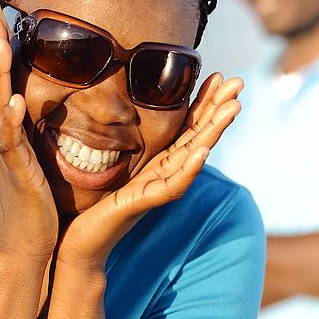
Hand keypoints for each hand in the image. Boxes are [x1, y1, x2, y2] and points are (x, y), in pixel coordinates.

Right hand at [0, 15, 58, 262]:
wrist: (26, 241)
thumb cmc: (24, 195)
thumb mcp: (13, 150)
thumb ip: (0, 117)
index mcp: (3, 126)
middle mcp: (0, 133)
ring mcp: (6, 152)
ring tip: (0, 43)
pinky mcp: (17, 171)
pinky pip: (12, 142)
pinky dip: (12, 121)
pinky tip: (17, 101)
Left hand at [56, 73, 243, 270]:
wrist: (79, 242)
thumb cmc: (92, 204)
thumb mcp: (109, 162)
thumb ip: (119, 139)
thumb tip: (115, 105)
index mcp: (157, 160)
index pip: (187, 126)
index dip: (204, 102)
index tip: (219, 75)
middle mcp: (163, 172)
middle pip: (198, 136)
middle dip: (219, 109)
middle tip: (239, 82)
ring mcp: (156, 188)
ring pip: (192, 156)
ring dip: (214, 132)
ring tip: (233, 108)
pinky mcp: (143, 203)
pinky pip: (171, 186)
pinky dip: (189, 169)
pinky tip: (202, 152)